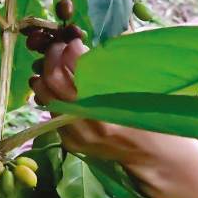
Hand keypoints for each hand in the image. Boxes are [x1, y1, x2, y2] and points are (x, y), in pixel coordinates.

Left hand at [28, 37, 183, 171]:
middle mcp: (89, 123)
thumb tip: (93, 44)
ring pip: (46, 97)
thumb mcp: (140, 88)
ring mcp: (77, 135)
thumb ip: (116, 67)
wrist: (153, 156)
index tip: (76, 41)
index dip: (72, 48)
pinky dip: (51, 96)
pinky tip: (57, 86)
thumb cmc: (152, 118)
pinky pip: (52, 113)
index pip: (78, 66)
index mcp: (109, 106)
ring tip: (53, 64)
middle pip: (54, 80)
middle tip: (59, 48)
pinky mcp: (71, 142)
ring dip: (45, 76)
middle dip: (52, 57)